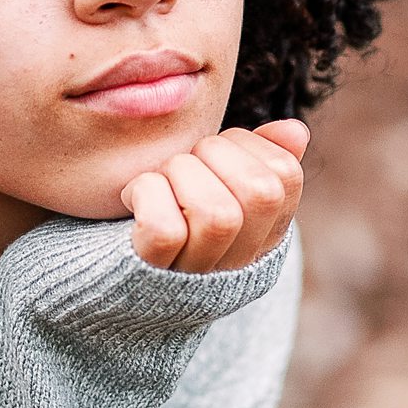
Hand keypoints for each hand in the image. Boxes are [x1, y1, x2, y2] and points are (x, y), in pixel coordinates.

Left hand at [119, 120, 308, 271]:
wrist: (112, 278)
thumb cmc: (171, 211)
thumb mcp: (220, 182)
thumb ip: (259, 156)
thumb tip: (294, 129)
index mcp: (264, 235)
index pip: (286, 175)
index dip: (250, 144)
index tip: (215, 151)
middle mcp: (239, 263)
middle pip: (260, 194)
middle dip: (215, 153)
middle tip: (185, 160)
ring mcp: (197, 276)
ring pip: (217, 214)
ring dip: (179, 172)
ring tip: (159, 178)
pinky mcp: (150, 275)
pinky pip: (165, 231)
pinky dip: (146, 194)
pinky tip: (132, 195)